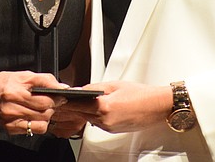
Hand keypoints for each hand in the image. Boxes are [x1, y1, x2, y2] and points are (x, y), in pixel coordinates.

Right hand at [0, 71, 65, 134]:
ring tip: (43, 108)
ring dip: (47, 116)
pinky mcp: (11, 129)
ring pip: (42, 123)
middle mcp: (12, 108)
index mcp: (15, 92)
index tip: (60, 96)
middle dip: (52, 106)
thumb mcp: (24, 75)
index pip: (44, 99)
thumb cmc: (4, 83)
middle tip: (52, 101)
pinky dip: (39, 123)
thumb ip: (44, 80)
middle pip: (44, 112)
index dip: (56, 98)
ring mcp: (11, 121)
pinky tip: (35, 115)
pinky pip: (34, 130)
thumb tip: (62, 87)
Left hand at [57, 81, 171, 133]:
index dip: (66, 101)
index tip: (58, 97)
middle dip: (72, 106)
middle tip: (63, 99)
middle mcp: (105, 120)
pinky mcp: (112, 130)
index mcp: (104, 107)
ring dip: (83, 111)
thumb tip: (80, 90)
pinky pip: (97, 122)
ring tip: (81, 101)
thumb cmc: (140, 94)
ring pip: (88, 118)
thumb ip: (94, 88)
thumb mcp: (114, 85)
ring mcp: (108, 127)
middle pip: (80, 113)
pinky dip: (94, 115)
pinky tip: (96, 108)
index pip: (77, 104)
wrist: (156, 107)